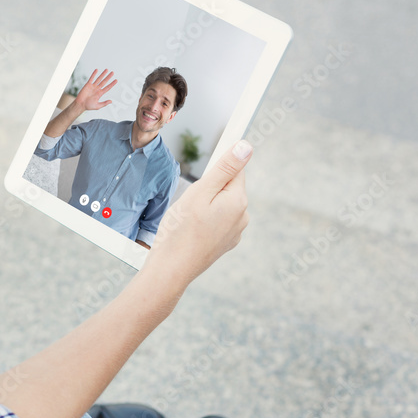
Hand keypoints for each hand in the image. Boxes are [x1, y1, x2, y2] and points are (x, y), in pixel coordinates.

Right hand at [74, 69, 117, 111]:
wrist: (80, 104)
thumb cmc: (88, 106)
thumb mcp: (98, 106)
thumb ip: (104, 103)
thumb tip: (111, 101)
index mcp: (100, 93)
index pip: (108, 87)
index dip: (112, 84)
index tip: (116, 80)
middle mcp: (97, 89)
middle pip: (104, 82)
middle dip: (108, 77)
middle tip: (112, 72)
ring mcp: (93, 86)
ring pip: (99, 79)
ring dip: (103, 74)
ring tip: (107, 70)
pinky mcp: (88, 85)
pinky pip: (91, 78)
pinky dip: (94, 74)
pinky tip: (97, 70)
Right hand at [139, 140, 251, 294]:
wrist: (171, 269)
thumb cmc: (180, 231)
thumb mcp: (200, 192)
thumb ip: (224, 168)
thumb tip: (246, 147)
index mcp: (238, 201)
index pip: (235, 169)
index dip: (217, 168)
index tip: (203, 177)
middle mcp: (242, 217)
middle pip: (227, 187)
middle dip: (208, 188)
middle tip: (189, 203)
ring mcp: (235, 232)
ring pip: (221, 204)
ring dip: (206, 205)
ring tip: (187, 219)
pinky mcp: (225, 243)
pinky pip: (217, 220)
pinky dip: (205, 220)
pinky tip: (190, 230)